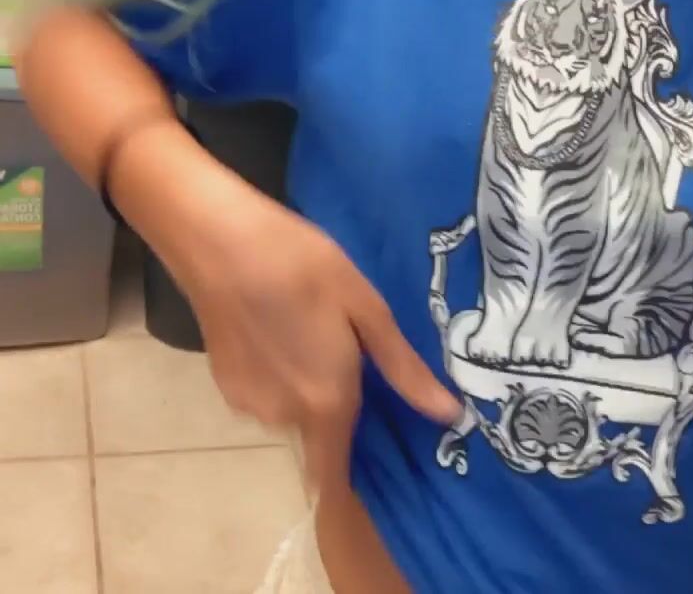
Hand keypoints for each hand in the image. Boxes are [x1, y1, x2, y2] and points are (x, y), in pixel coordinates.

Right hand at [167, 183, 460, 488]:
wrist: (215, 239)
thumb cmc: (302, 265)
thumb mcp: (366, 309)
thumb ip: (404, 370)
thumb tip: (449, 415)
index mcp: (327, 402)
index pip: (336, 472)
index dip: (351, 481)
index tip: (374, 465)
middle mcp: (284, 416)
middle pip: (322, 431)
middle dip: (337, 404)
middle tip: (346, 349)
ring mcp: (248, 403)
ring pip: (292, 411)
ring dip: (306, 387)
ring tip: (309, 331)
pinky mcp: (223, 384)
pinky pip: (266, 394)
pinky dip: (278, 374)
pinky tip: (277, 330)